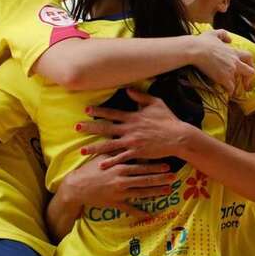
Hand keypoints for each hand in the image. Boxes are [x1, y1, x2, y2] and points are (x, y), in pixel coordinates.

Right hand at [55, 154, 175, 216]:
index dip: (155, 166)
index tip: (167, 165)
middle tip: (174, 177)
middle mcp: (121, 180)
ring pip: (141, 193)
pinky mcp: (115, 204)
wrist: (76, 187)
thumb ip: (116, 151)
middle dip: (160, 178)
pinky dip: (139, 212)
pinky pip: (129, 209)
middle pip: (145, 179)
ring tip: (168, 190)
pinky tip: (150, 215)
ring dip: (156, 192)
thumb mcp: (102, 157)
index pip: (141, 166)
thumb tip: (127, 140)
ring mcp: (119, 193)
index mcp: (119, 167)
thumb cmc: (89, 170)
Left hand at [76, 89, 193, 167]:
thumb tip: (128, 89)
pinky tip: (100, 166)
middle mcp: (129, 129)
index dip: (99, 112)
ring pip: (109, 145)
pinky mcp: (137, 153)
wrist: (178, 137)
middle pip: (105, 128)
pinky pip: (121, 158)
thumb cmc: (168, 119)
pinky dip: (110, 162)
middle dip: (90, 128)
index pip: (112, 113)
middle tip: (76, 128)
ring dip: (94, 148)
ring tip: (81, 151)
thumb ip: (140, 96)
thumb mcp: (156, 103)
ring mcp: (132, 142)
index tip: (87, 111)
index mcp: (133, 117)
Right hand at [191, 29, 254, 93]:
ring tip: (232, 90)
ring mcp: (230, 71)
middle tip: (245, 84)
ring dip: (235, 86)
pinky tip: (227, 94)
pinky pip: (230, 88)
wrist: (196, 50)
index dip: (250, 64)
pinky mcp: (223, 78)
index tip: (248, 68)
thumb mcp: (214, 33)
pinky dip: (229, 92)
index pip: (249, 57)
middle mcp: (235, 62)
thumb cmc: (203, 42)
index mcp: (234, 51)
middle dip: (248, 79)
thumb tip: (229, 39)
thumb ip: (223, 34)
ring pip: (238, 82)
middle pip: (250, 71)